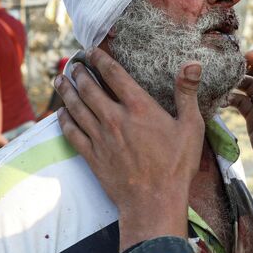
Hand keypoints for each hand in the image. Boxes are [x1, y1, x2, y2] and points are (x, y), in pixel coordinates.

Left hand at [55, 48, 204, 250]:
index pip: (114, 75)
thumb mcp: (191, 127)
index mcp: (139, 108)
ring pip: (76, 108)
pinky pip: (72, 133)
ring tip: (60, 79)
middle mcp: (115, 118)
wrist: (154, 201)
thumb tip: (192, 64)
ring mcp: (100, 138)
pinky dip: (64, 120)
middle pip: (89, 88)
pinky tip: (60, 113)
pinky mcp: (92, 156)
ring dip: (66, 91)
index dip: (101, 59)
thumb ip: (187, 94)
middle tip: (73, 63)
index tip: (92, 50)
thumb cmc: (176, 165)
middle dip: (79, 72)